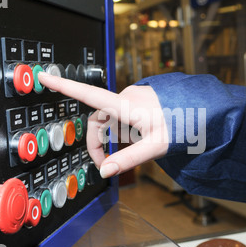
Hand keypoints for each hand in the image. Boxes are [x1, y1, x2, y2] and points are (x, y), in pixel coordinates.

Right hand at [38, 72, 168, 177]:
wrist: (202, 111)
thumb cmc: (181, 124)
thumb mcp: (155, 146)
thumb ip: (128, 159)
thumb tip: (105, 171)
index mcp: (125, 105)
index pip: (88, 94)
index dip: (63, 86)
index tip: (43, 75)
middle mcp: (125, 97)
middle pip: (98, 121)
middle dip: (97, 144)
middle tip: (105, 165)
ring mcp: (132, 98)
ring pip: (110, 121)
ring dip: (111, 139)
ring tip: (127, 155)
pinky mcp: (138, 101)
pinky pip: (121, 117)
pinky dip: (121, 132)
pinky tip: (136, 141)